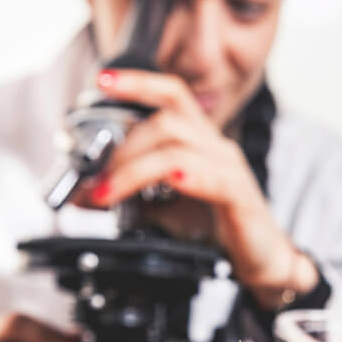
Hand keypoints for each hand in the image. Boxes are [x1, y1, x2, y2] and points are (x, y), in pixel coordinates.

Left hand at [85, 69, 317, 303]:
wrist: (260, 261)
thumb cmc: (218, 230)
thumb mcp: (162, 209)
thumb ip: (128, 196)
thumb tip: (82, 192)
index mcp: (199, 142)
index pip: (172, 95)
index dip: (138, 82)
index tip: (102, 80)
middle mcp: (216, 148)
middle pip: (166, 122)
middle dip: (121, 147)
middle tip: (93, 179)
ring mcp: (230, 170)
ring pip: (179, 147)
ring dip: (134, 168)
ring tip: (108, 192)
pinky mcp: (241, 197)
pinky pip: (215, 177)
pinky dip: (188, 175)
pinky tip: (173, 180)